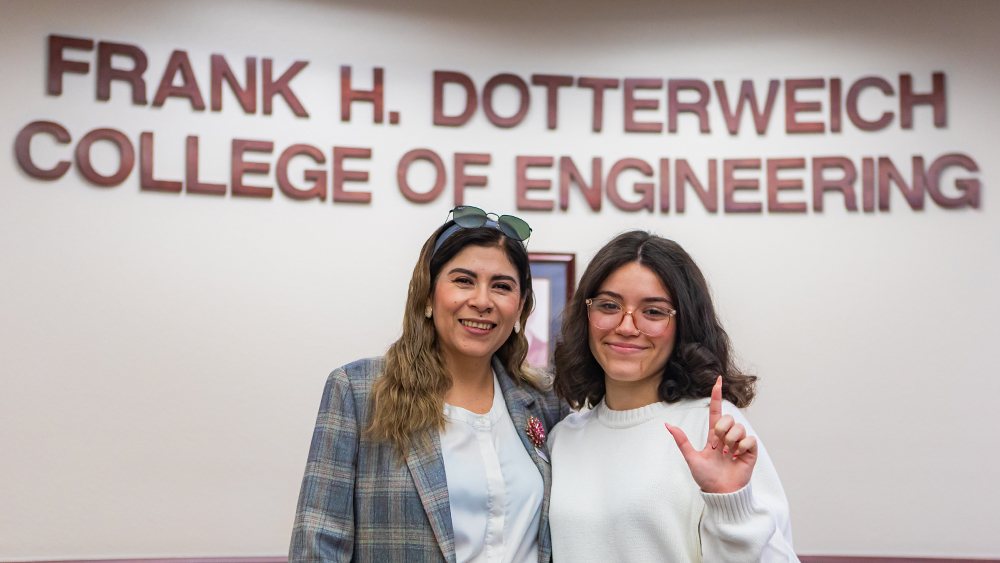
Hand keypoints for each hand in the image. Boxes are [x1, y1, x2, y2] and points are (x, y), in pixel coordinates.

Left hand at [664, 376, 756, 493]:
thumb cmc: (706, 477)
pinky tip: (737, 457)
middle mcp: (728, 437)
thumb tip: (667, 425)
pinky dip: (742, 447)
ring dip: (731, 441)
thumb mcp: (692, 458)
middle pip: (728, 418)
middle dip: (722, 429)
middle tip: (718, 446)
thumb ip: (682, 441)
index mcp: (714, 436)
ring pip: (739, 427)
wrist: (721, 492)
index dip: (716, 395)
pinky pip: (749, 439)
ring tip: (727, 454)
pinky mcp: (750, 451)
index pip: (716, 411)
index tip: (718, 380)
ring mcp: (740, 443)